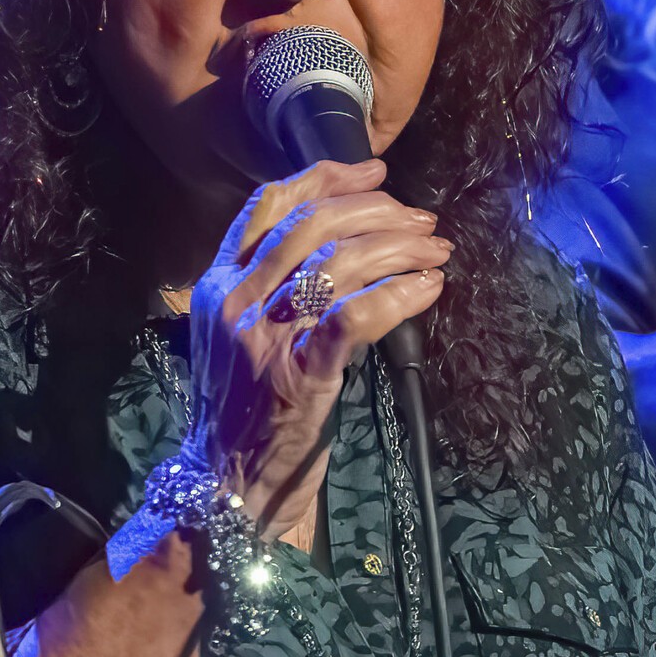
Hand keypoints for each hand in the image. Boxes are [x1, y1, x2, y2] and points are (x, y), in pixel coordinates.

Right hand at [186, 158, 451, 542]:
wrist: (221, 486)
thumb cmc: (241, 411)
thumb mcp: (239, 335)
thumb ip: (270, 287)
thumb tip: (341, 243)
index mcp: (219, 283)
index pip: (269, 204)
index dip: (327, 177)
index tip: (376, 170)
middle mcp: (236, 300)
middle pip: (313, 224)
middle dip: (379, 211)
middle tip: (424, 222)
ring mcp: (264, 337)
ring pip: (339, 262)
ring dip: (401, 250)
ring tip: (436, 254)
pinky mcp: (298, 374)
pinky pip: (355, 316)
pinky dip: (399, 295)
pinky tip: (427, 290)